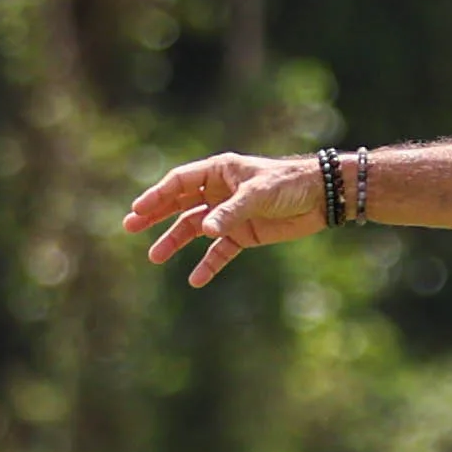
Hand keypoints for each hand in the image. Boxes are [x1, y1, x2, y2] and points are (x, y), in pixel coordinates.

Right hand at [123, 154, 325, 285]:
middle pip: (180, 205)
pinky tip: (196, 279)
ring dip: (176, 242)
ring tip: (155, 258)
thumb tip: (205, 230)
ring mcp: (230, 215)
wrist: (322, 198)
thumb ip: (231, 212)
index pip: (180, 182)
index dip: (157, 195)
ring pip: (195, 229)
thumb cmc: (289, 184)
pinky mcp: (245, 235)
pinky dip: (209, 264)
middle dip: (156, 216)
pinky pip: (221, 251)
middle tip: (130, 227)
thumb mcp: (258, 194)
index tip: (138, 209)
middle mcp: (220, 192)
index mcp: (218, 172)